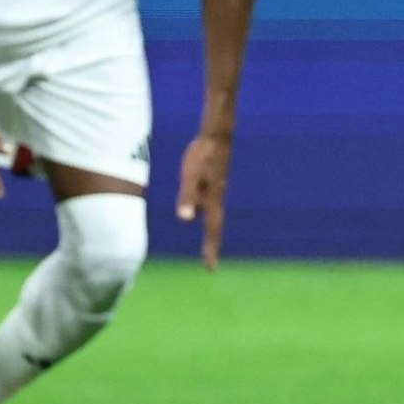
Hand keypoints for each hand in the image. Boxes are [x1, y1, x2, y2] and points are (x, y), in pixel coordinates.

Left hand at [176, 129, 235, 266]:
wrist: (217, 135)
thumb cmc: (202, 155)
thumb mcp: (190, 176)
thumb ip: (188, 196)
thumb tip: (185, 219)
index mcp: (213, 201)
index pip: (211, 231)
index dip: (210, 249)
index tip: (210, 269)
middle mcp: (218, 199)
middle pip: (215, 228)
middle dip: (213, 246)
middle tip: (211, 265)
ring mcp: (218, 190)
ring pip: (215, 218)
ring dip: (213, 233)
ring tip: (210, 245)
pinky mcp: (215, 182)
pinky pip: (213, 206)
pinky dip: (210, 217)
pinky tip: (203, 214)